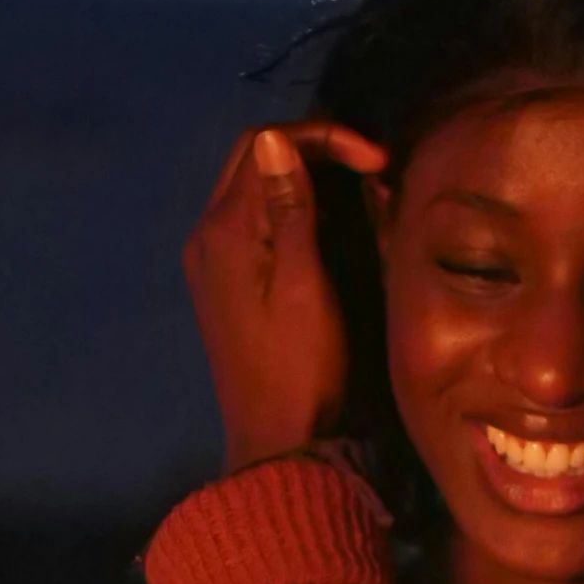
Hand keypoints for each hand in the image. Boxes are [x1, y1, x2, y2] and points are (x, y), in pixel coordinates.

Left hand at [183, 120, 388, 473]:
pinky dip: (285, 208)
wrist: (279, 445)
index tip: (377, 160)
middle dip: (310, 149)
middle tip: (366, 167)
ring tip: (353, 193)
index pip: (266, 145)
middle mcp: (206, 235)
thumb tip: (276, 139)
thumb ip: (290, 209)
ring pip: (249, 187)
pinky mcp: (222, 284)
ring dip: (298, 177)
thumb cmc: (300, 370)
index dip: (324, 138)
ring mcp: (209, 261)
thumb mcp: (305, 286)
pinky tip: (322, 227)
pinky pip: (249, 221)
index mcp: (224, 230)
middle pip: (251, 158)